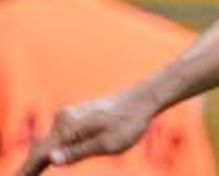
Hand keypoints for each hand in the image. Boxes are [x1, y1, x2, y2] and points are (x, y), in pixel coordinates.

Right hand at [16, 92, 153, 175]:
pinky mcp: (76, 117)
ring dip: (38, 159)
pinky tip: (46, 159)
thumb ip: (78, 152)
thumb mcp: (108, 144)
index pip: (40, 154)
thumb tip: (51, 158)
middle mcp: (64, 119)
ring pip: (49, 143)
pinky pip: (57, 137)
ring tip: (27, 174)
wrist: (143, 100)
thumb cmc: (129, 123)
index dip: (26, 170)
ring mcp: (69, 116)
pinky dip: (49, 150)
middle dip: (29, 167)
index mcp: (69, 127)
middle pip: (40, 149)